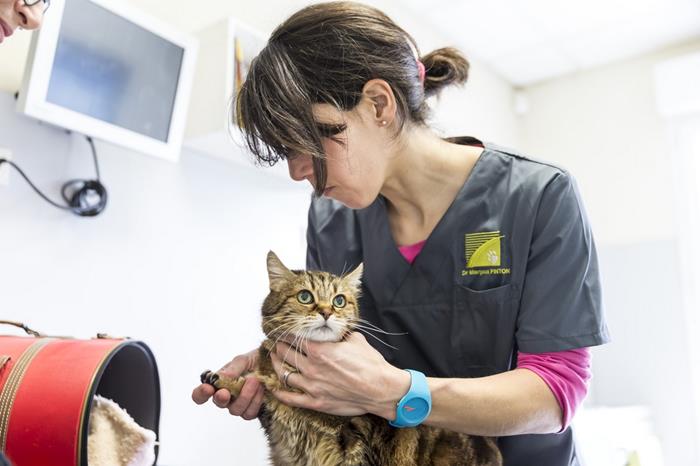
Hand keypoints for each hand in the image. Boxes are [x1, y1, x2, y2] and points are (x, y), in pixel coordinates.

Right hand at [192, 348, 264, 419]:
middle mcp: (227, 396)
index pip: (201, 394)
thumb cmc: (257, 361)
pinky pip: (250, 413)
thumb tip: (222, 378)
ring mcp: (239, 404)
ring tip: (255, 380)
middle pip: (219, 403)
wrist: (278, 364)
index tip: (207, 388)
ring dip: (245, 396)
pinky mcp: (252, 411)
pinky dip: (256, 400)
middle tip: (226, 392)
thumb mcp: (244, 359)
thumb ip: (233, 368)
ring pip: (235, 410)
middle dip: (222, 398)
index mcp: (219, 383)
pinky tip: (262, 388)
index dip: (200, 394)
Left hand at [270, 332, 409, 418]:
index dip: (285, 333)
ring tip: (274, 359)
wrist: (381, 389)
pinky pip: (291, 398)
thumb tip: (335, 328)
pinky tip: (274, 387)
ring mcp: (312, 387)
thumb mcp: (355, 340)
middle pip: (286, 354)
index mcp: (320, 350)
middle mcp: (312, 368)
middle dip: (278, 347)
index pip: (294, 338)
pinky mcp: (316, 402)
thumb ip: (339, 334)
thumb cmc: (371, 364)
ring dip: (276, 365)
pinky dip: (279, 392)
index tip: (282, 331)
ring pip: (284, 375)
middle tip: (276, 343)